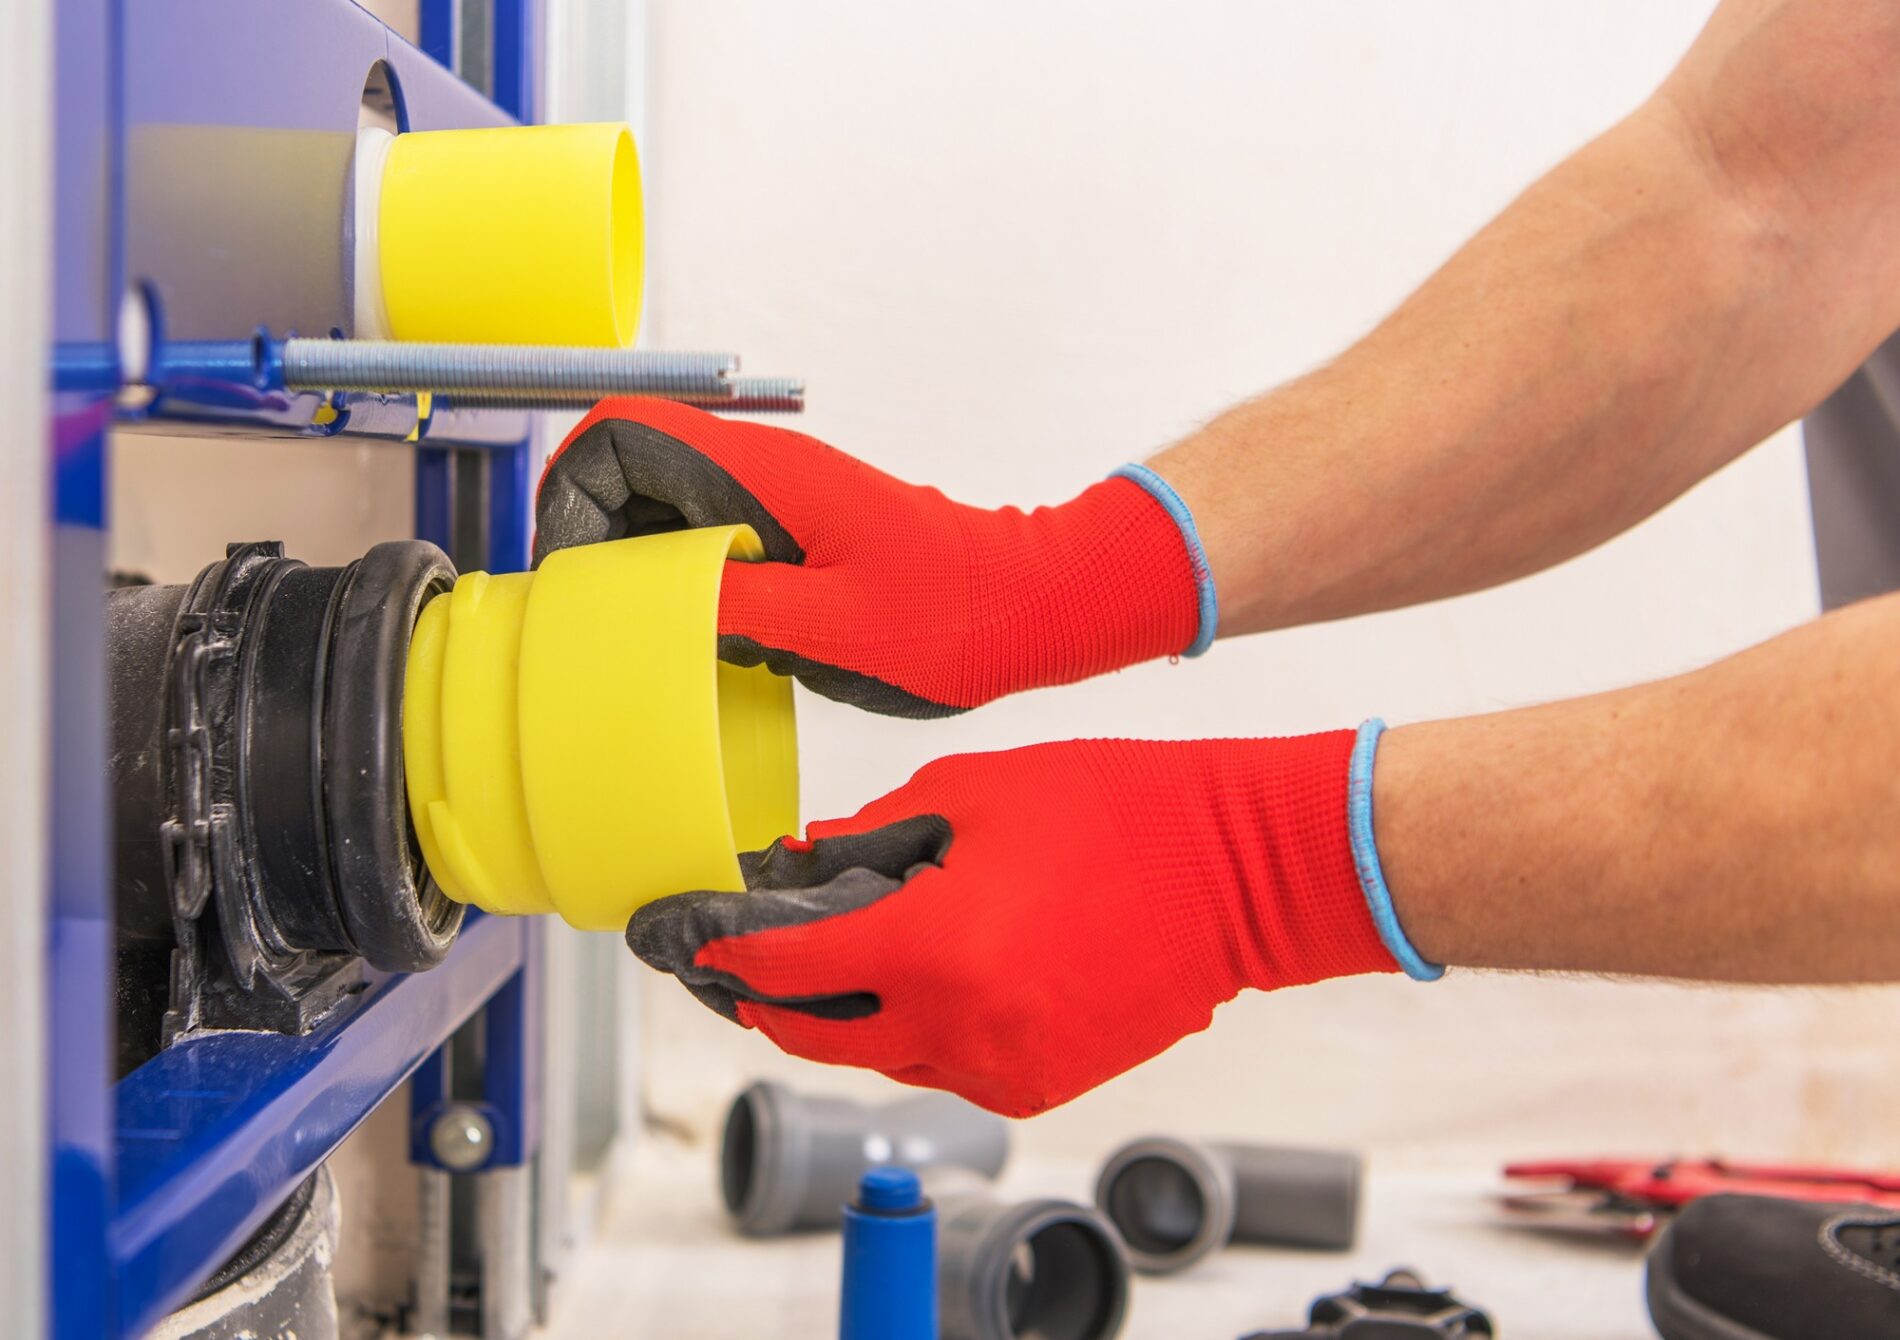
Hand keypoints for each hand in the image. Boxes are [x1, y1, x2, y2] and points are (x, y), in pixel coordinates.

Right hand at [534, 399, 1209, 716]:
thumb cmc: (954, 616)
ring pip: (671, 506)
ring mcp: (783, 498)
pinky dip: (688, 577)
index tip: (569, 568)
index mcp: (766, 475)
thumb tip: (639, 598)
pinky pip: (715, 536)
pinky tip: (703, 636)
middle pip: (634, 468)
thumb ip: (728, 605)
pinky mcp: (801, 531)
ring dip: (641, 561)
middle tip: (596, 616)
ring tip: (644, 633)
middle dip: (596, 534)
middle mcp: (767, 471)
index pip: (623, 434)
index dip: (571, 490)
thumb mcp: (831, 627)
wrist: (1033, 605)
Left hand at [627, 731, 1415, 1116]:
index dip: (727, 954)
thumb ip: (876, 833)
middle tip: (748, 958)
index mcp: (933, 947)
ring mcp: (1004, 1067)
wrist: (1239, 872)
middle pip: (815, 1036)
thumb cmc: (1120, 811)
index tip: (697, 941)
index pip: (786, 970)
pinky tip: (931, 975)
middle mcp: (959, 1025)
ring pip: (880, 1056)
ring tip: (848, 953)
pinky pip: (946, 1068)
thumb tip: (813, 859)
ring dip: (847, 1014)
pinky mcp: (1043, 1084)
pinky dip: (919, 1030)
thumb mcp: (976, 791)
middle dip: (768, 998)